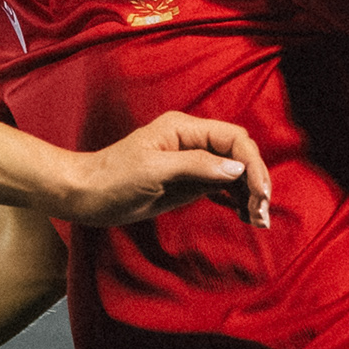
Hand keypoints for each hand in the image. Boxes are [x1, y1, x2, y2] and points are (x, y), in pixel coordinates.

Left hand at [50, 113, 271, 229]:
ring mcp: (191, 163)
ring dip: (249, 194)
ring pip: (233, 173)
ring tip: (258, 220)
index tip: (259, 193)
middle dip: (255, 181)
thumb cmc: (113, 177)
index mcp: (185, 129)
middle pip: (238, 155)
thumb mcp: (154, 170)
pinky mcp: (187, 183)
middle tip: (262, 213)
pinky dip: (235, 200)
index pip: (233, 139)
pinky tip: (244, 215)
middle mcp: (192, 142)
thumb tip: (236, 167)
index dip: (252, 164)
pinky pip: (220, 187)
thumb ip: (196, 166)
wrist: (86, 194)